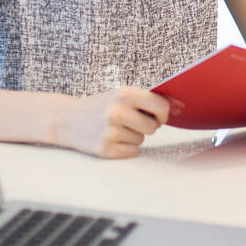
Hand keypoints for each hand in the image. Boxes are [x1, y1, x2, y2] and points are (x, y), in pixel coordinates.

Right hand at [55, 86, 169, 158]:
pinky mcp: (105, 149)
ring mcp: (110, 131)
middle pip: (153, 127)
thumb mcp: (121, 94)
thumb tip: (179, 106)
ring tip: (116, 128)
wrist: (67, 119)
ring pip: (141, 140)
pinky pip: (132, 151)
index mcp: (124, 93)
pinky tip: (111, 138)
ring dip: (133, 136)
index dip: (163, 114)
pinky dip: (125, 147)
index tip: (157, 116)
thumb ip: (147, 99)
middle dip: (146, 126)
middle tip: (130, 121)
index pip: (161, 106)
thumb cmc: (101, 105)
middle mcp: (117, 111)